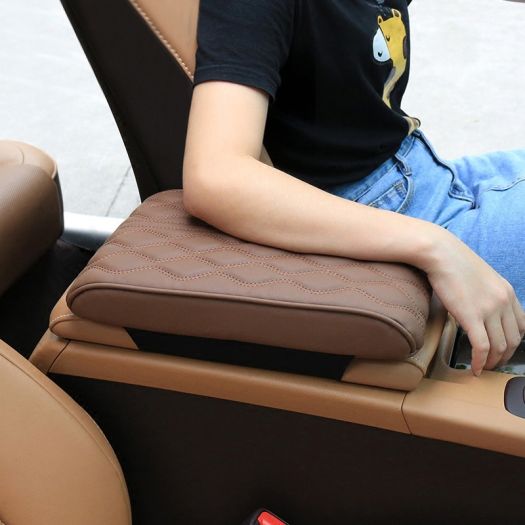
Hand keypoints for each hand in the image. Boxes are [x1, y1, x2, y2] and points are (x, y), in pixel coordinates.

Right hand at [422, 229, 524, 375]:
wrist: (441, 253)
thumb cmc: (453, 262)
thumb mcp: (480, 278)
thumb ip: (487, 295)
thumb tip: (479, 310)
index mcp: (508, 292)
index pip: (521, 327)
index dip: (513, 343)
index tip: (501, 350)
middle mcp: (503, 302)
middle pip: (512, 340)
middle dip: (504, 357)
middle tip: (492, 364)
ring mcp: (489, 309)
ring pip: (499, 346)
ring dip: (492, 362)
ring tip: (483, 368)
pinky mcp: (471, 316)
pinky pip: (481, 347)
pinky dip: (480, 362)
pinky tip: (475, 369)